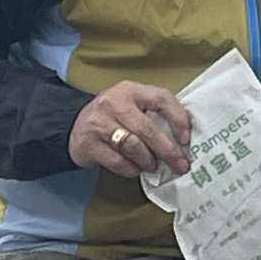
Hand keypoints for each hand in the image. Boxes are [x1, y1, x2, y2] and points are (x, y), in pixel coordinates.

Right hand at [70, 82, 191, 179]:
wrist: (74, 127)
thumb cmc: (113, 117)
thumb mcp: (131, 105)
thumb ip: (153, 113)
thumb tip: (183, 138)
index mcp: (130, 90)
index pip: (161, 98)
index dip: (178, 118)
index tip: (186, 139)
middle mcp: (113, 103)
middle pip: (147, 128)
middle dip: (167, 150)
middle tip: (180, 165)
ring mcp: (99, 123)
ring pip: (133, 146)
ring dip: (148, 160)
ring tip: (152, 165)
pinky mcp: (89, 144)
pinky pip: (118, 162)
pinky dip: (131, 169)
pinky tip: (135, 169)